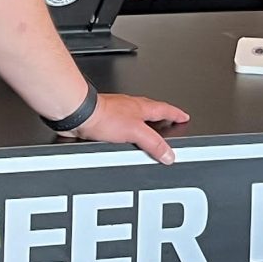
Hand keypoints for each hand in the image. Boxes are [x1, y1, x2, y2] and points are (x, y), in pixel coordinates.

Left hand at [72, 91, 190, 163]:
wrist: (78, 114)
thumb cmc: (103, 116)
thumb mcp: (135, 132)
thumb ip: (154, 143)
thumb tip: (169, 154)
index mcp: (141, 107)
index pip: (164, 109)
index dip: (175, 114)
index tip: (184, 116)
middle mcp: (129, 108)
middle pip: (150, 111)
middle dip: (160, 117)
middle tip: (168, 121)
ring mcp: (116, 114)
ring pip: (134, 118)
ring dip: (142, 125)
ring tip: (147, 134)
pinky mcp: (103, 122)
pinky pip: (120, 128)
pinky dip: (125, 134)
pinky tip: (122, 141)